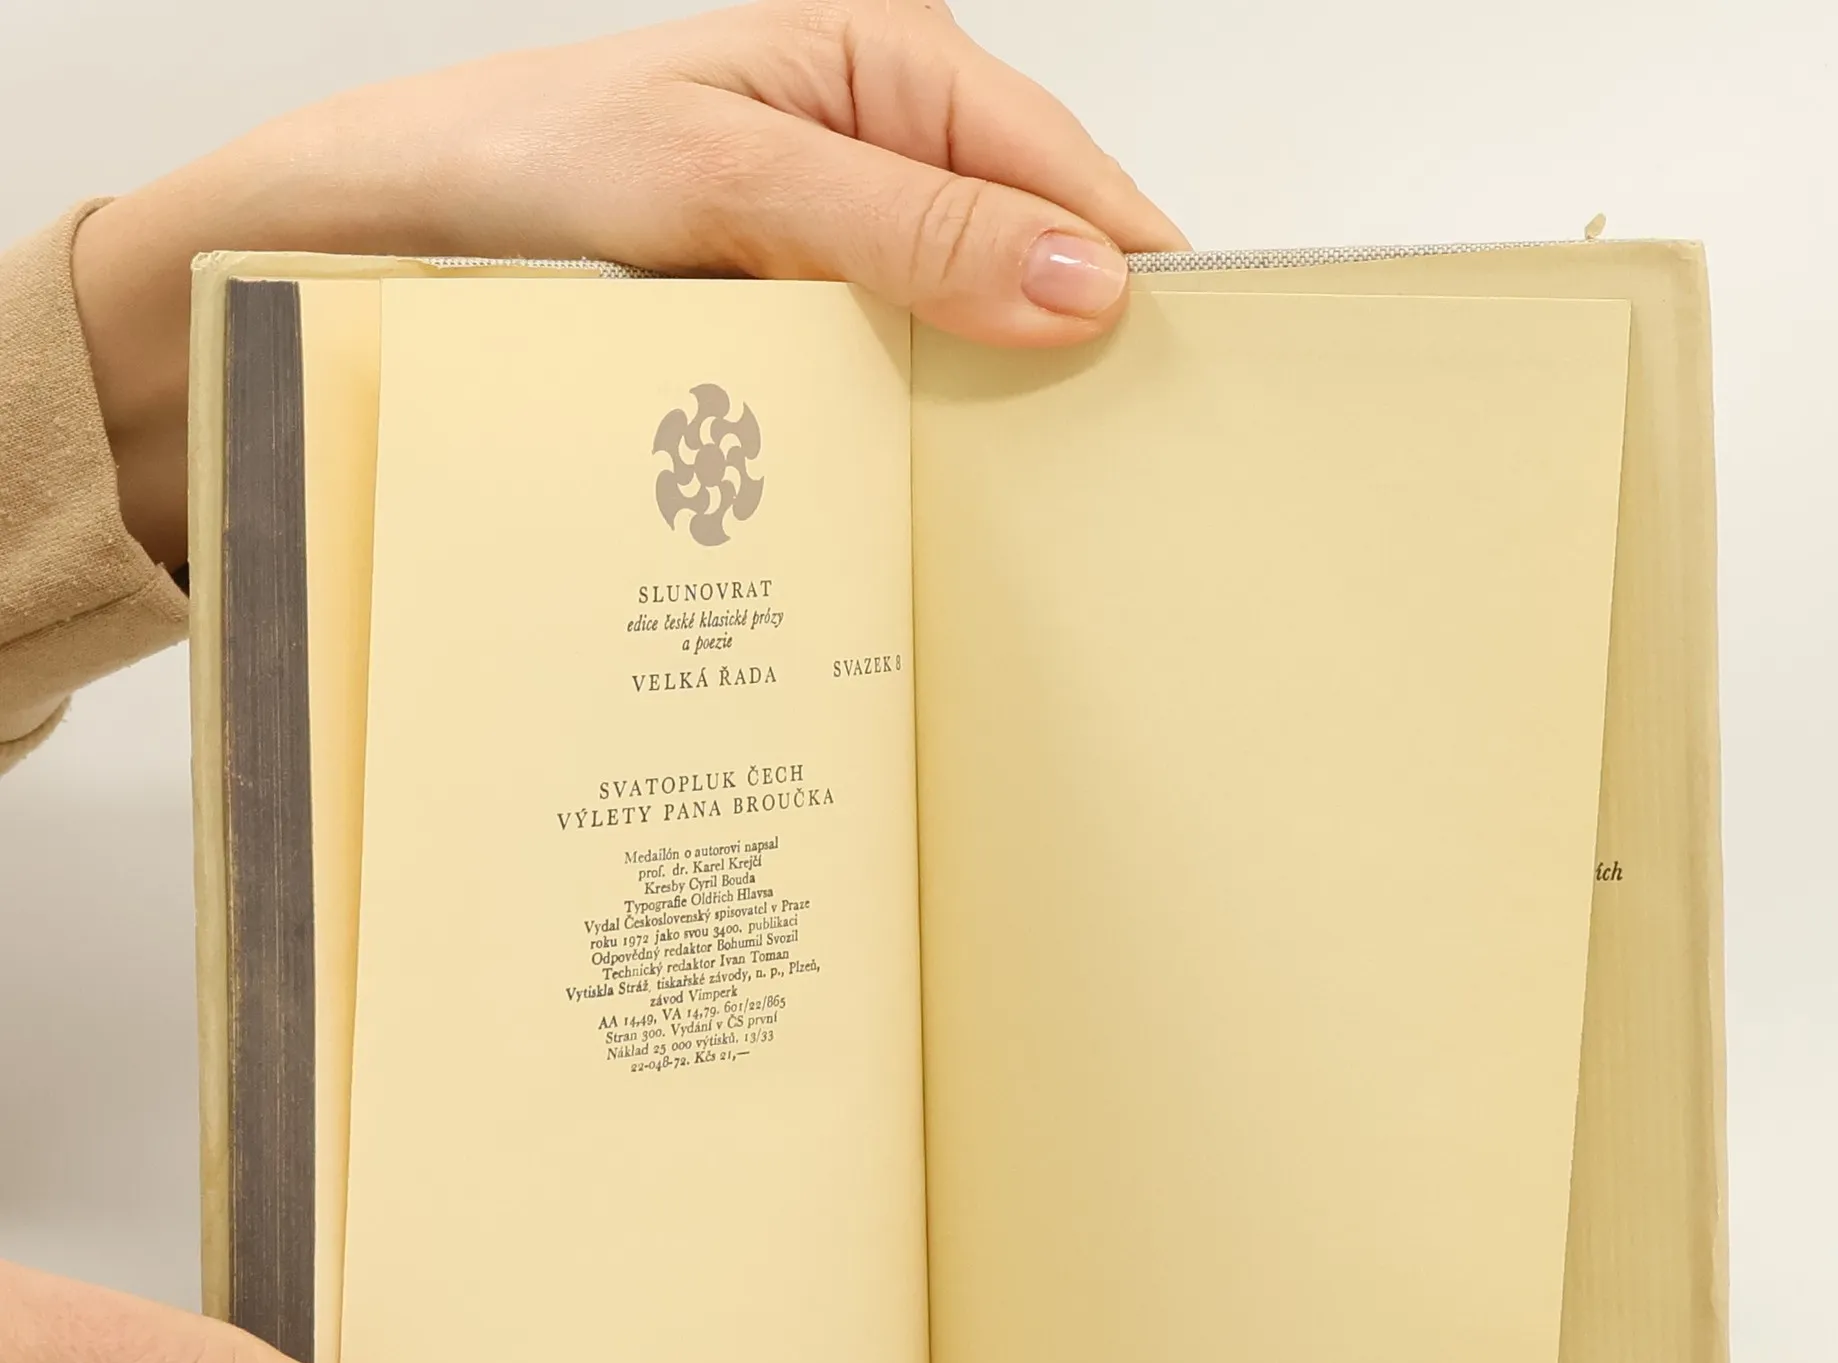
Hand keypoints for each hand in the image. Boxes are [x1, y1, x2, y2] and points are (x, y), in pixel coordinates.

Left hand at [71, 0, 1186, 569]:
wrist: (354, 249)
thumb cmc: (514, 165)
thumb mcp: (726, 174)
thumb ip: (908, 229)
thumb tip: (1083, 283)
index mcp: (886, 73)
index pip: (1064, 177)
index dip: (1134, 276)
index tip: (1192, 388)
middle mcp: (872, 168)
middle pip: (1026, 272)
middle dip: (1068, 365)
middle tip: (1115, 484)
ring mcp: (829, 267)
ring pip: (956, 351)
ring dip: (983, 430)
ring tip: (1032, 523)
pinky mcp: (781, 349)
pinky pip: (878, 402)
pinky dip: (903, 457)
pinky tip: (918, 516)